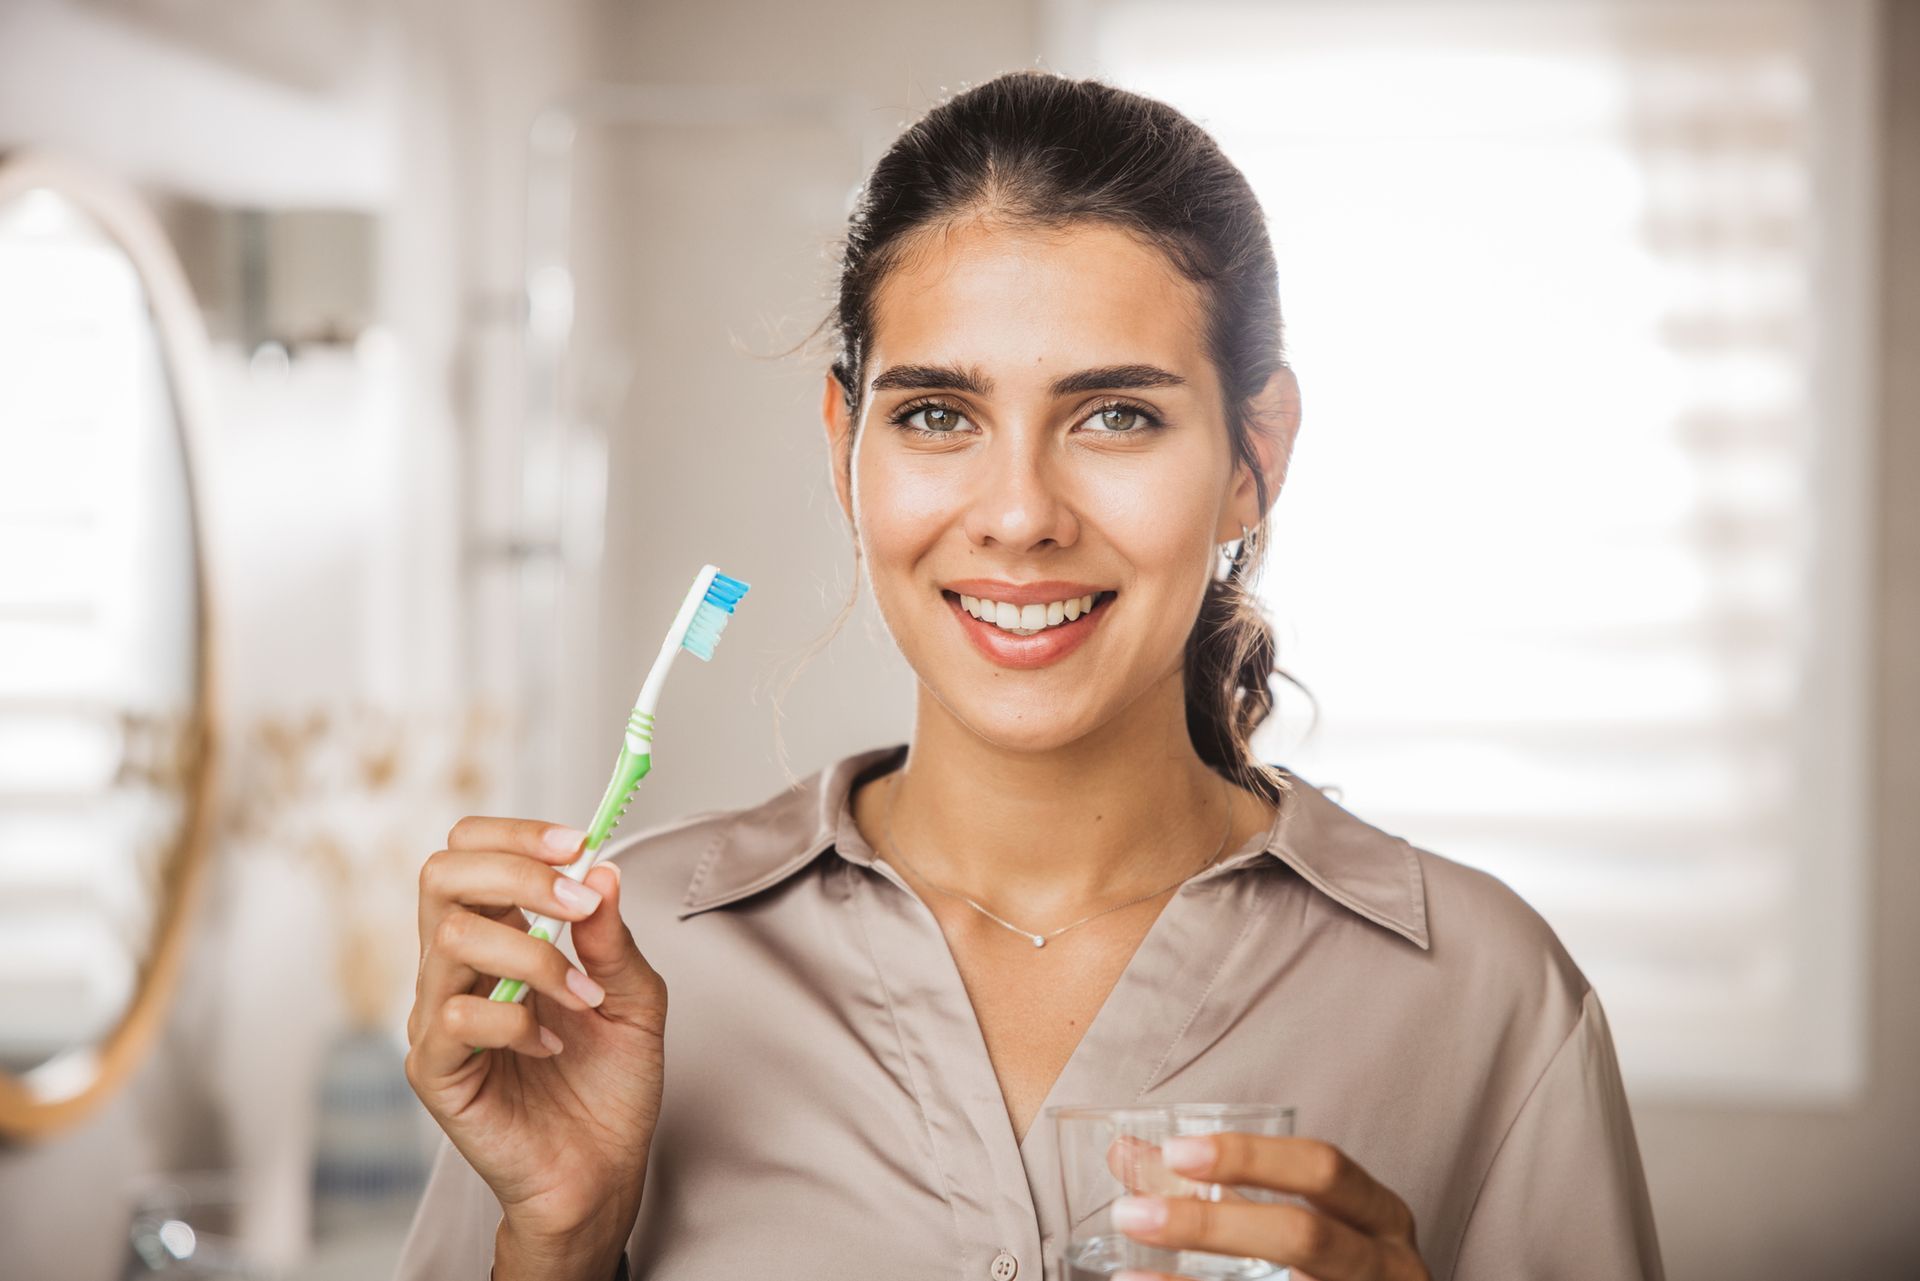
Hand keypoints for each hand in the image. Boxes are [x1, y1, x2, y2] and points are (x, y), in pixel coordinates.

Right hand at [404, 817, 668, 1276]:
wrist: (602, 1170)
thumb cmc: (610, 1085)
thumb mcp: (634, 998)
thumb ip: (613, 937)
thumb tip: (601, 870)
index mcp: (500, 936)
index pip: (469, 852)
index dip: (514, 835)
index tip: (576, 842)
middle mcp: (458, 968)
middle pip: (441, 875)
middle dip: (517, 874)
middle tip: (577, 903)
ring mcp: (439, 1017)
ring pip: (452, 939)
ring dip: (535, 956)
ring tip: (583, 997)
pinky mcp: (436, 1070)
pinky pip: (456, 1018)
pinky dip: (516, 1022)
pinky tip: (551, 1046)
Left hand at [1108, 1133, 1429, 1280]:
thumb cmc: (1333, 1269)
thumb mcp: (1300, 1220)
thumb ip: (1219, 1186)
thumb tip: (1128, 1153)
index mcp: (1379, 1216)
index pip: (1322, 1168)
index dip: (1250, 1156)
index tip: (1175, 1152)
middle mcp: (1385, 1265)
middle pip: (1302, 1237)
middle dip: (1210, 1224)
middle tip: (1132, 1215)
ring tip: (1127, 1276)